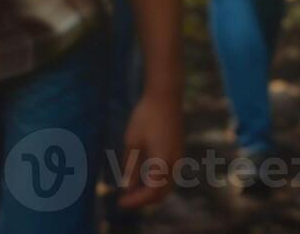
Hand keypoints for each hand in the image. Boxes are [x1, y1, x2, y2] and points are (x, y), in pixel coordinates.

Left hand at [115, 89, 183, 208]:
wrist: (165, 97)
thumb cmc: (146, 116)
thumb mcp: (133, 141)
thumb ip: (131, 166)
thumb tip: (127, 187)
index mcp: (162, 161)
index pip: (151, 192)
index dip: (136, 201)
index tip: (120, 203)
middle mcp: (174, 163)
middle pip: (162, 194)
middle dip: (143, 201)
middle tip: (125, 201)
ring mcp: (178, 158)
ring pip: (167, 186)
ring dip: (151, 193)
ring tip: (132, 193)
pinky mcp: (178, 152)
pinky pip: (169, 176)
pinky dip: (157, 184)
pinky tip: (143, 179)